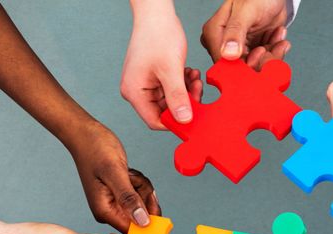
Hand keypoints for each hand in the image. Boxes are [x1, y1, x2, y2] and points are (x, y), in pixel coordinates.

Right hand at [69, 121, 160, 230]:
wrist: (86, 134)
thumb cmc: (94, 149)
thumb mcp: (115, 173)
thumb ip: (129, 199)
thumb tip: (143, 222)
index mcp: (104, 211)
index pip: (132, 230)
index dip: (148, 222)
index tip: (152, 204)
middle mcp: (109, 211)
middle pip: (142, 216)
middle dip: (144, 195)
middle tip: (133, 179)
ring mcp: (115, 203)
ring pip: (144, 203)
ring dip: (141, 185)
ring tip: (127, 173)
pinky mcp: (120, 195)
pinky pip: (140, 194)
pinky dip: (138, 182)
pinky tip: (127, 172)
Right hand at [122, 1, 202, 128]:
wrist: (156, 13)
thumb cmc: (158, 35)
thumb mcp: (171, 70)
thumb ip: (178, 97)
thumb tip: (184, 120)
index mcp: (134, 92)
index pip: (156, 120)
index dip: (176, 121)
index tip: (194, 114)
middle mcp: (137, 91)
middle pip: (165, 111)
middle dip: (183, 102)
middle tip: (197, 89)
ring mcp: (145, 84)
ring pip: (170, 100)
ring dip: (186, 91)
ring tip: (193, 77)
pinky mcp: (154, 77)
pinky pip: (171, 89)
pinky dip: (183, 83)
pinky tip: (189, 72)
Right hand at [201, 0, 291, 65]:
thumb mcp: (246, 10)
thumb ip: (235, 31)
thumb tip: (228, 54)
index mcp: (214, 34)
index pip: (224, 62)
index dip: (243, 64)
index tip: (260, 52)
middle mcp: (223, 45)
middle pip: (242, 68)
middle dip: (262, 59)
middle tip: (274, 44)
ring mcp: (238, 51)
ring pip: (256, 67)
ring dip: (272, 54)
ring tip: (279, 36)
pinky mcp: (252, 53)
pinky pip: (265, 62)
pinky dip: (276, 51)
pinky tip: (278, 35)